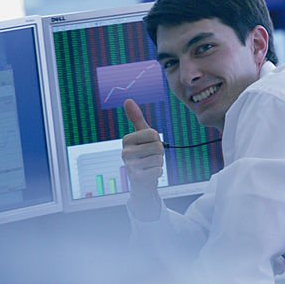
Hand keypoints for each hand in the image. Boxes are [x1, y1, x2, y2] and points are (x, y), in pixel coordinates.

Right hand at [122, 98, 163, 218]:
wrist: (141, 183)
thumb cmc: (143, 156)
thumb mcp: (141, 136)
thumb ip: (136, 118)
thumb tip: (127, 100)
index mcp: (126, 139)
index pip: (154, 134)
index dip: (157, 141)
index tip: (149, 147)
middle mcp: (125, 152)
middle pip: (158, 147)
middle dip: (159, 154)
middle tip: (150, 159)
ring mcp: (130, 166)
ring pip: (159, 159)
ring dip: (158, 164)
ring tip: (149, 167)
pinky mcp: (136, 179)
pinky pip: (158, 171)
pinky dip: (158, 173)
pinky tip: (150, 175)